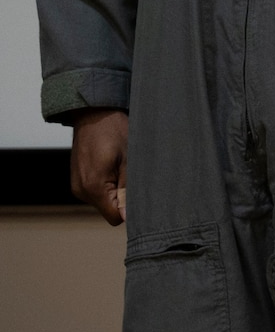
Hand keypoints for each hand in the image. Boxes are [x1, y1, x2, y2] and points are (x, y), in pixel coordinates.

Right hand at [70, 109, 127, 226]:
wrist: (94, 114)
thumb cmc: (114, 132)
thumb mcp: (129, 159)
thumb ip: (127, 190)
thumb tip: (128, 217)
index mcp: (94, 187)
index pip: (114, 217)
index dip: (129, 209)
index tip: (140, 194)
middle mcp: (81, 191)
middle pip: (109, 209)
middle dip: (123, 197)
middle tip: (131, 173)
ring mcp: (77, 186)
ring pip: (103, 200)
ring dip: (115, 189)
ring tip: (121, 166)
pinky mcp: (78, 180)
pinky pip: (96, 191)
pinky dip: (106, 183)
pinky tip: (112, 165)